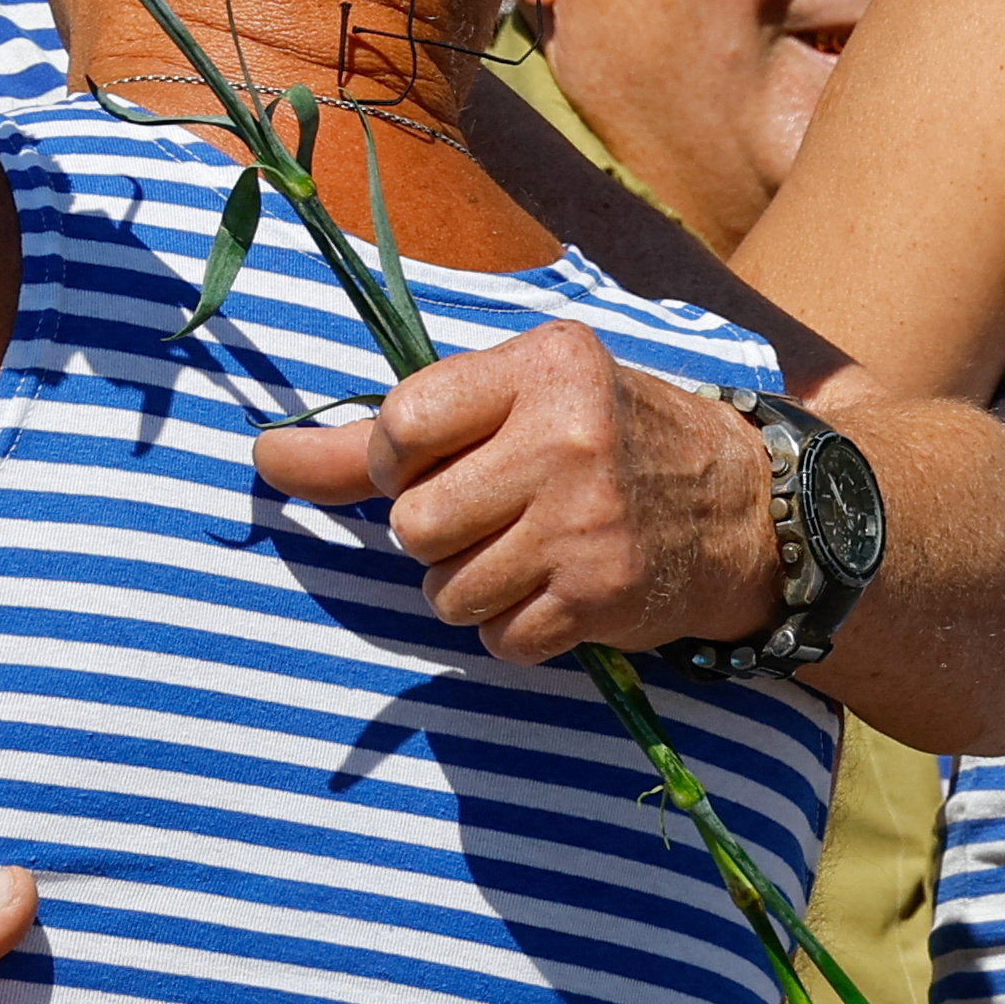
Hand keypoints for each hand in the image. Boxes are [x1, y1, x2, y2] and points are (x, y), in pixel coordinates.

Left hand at [246, 319, 780, 663]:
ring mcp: (589, 522)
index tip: (426, 463)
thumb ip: (383, 434)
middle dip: (433, 534)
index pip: (401, 424)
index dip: (395, 462)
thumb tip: (263, 457)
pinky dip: (513, 627)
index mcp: (544, 365)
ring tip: (525, 552)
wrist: (741, 508)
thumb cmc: (602, 440)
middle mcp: (570, 437)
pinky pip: (499, 638)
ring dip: (469, 586)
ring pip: (447, 590)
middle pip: (415, 523)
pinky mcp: (603, 596)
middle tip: (488, 513)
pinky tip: (556, 590)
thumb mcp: (514, 401)